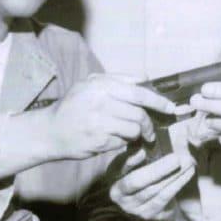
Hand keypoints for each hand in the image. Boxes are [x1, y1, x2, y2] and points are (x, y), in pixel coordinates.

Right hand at [47, 74, 174, 159]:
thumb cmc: (73, 106)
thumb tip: (145, 78)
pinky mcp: (99, 141)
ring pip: (134, 129)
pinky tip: (116, 139)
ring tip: (132, 134)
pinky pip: (123, 142)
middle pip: (139, 114)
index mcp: (101, 86)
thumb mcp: (90, 84)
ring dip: (137, 134)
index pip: (138, 92)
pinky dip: (124, 142)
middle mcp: (100, 103)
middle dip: (149, 123)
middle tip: (150, 129)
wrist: (50, 131)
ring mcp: (99, 123)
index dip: (158, 101)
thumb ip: (118, 80)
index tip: (170, 108)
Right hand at [109, 147, 194, 220]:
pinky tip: (188, 173)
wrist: (147, 203)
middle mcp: (118, 194)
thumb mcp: (136, 162)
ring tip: (188, 162)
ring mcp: (133, 207)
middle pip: (136, 181)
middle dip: (158, 169)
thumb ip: (139, 151)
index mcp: (112, 176)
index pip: (119, 167)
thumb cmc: (141, 174)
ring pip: (154, 189)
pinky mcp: (148, 214)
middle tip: (176, 158)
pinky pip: (164, 197)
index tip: (143, 151)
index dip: (130, 160)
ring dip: (174, 175)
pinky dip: (178, 184)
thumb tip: (148, 139)